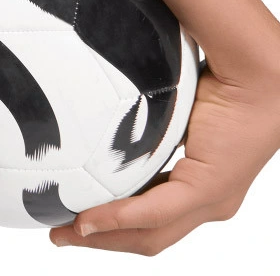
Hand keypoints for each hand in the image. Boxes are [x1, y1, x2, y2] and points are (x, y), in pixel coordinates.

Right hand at [48, 56, 279, 254]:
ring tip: (65, 232)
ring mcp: (211, 201)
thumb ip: (140, 122)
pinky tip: (88, 221)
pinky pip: (156, 211)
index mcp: (200, 185)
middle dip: (100, 241)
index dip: (111, 226)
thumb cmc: (215, 79)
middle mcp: (207, 203)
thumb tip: (98, 104)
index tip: (73, 219)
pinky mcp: (209, 190)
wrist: (255, 72)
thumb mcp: (165, 110)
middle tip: (58, 233)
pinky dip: (118, 217)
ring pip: (150, 234)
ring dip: (103, 237)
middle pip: (147, 237)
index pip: (151, 220)